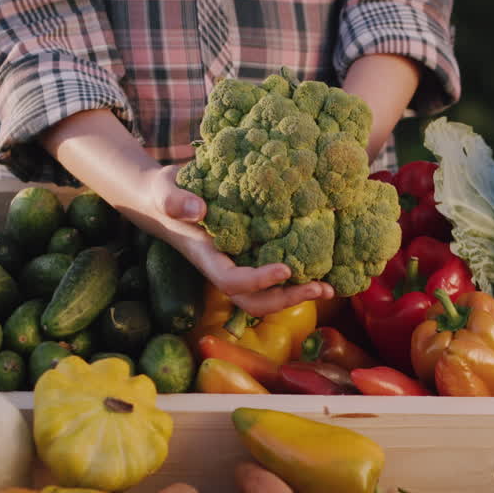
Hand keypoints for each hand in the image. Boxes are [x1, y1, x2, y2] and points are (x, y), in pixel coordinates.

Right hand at [144, 165, 334, 316]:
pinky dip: (298, 278)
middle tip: (320, 289)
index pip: (232, 281)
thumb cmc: (165, 194)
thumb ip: (175, 200)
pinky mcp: (250, 255)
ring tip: (329, 288)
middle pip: (254, 301)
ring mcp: (238, 265)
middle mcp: (225, 268)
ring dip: (298, 295)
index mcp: (207, 258)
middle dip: (287, 299)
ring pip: (266, 295)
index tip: (285, 269)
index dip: (258, 280)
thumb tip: (197, 209)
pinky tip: (325, 269)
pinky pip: (274, 275)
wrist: (164, 200)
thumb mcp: (165, 191)